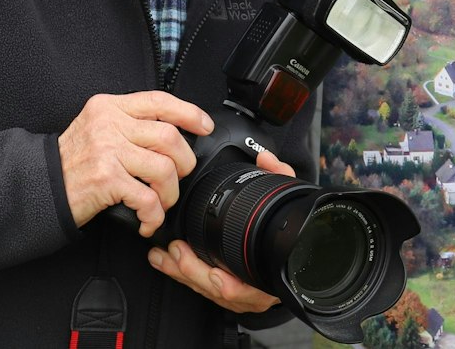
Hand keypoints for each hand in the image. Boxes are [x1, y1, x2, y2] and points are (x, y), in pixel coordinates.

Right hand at [58, 91, 212, 235]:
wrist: (41, 188)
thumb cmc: (73, 162)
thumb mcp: (97, 127)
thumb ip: (129, 123)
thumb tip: (173, 133)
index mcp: (110, 107)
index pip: (159, 101)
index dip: (189, 112)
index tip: (204, 125)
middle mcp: (109, 124)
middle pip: (169, 137)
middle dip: (184, 163)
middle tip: (177, 177)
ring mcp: (107, 150)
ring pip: (164, 168)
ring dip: (169, 193)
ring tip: (160, 203)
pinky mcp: (106, 178)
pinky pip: (147, 198)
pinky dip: (154, 215)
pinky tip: (148, 221)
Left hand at [147, 151, 294, 312]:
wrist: (290, 252)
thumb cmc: (286, 230)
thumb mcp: (288, 200)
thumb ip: (281, 177)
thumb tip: (265, 159)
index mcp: (272, 276)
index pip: (252, 289)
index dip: (233, 286)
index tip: (217, 274)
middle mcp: (254, 291)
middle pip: (220, 292)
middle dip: (195, 272)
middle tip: (178, 252)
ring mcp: (238, 295)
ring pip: (206, 291)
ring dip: (182, 274)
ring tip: (163, 257)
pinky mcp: (222, 292)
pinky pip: (199, 288)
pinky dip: (181, 275)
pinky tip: (165, 263)